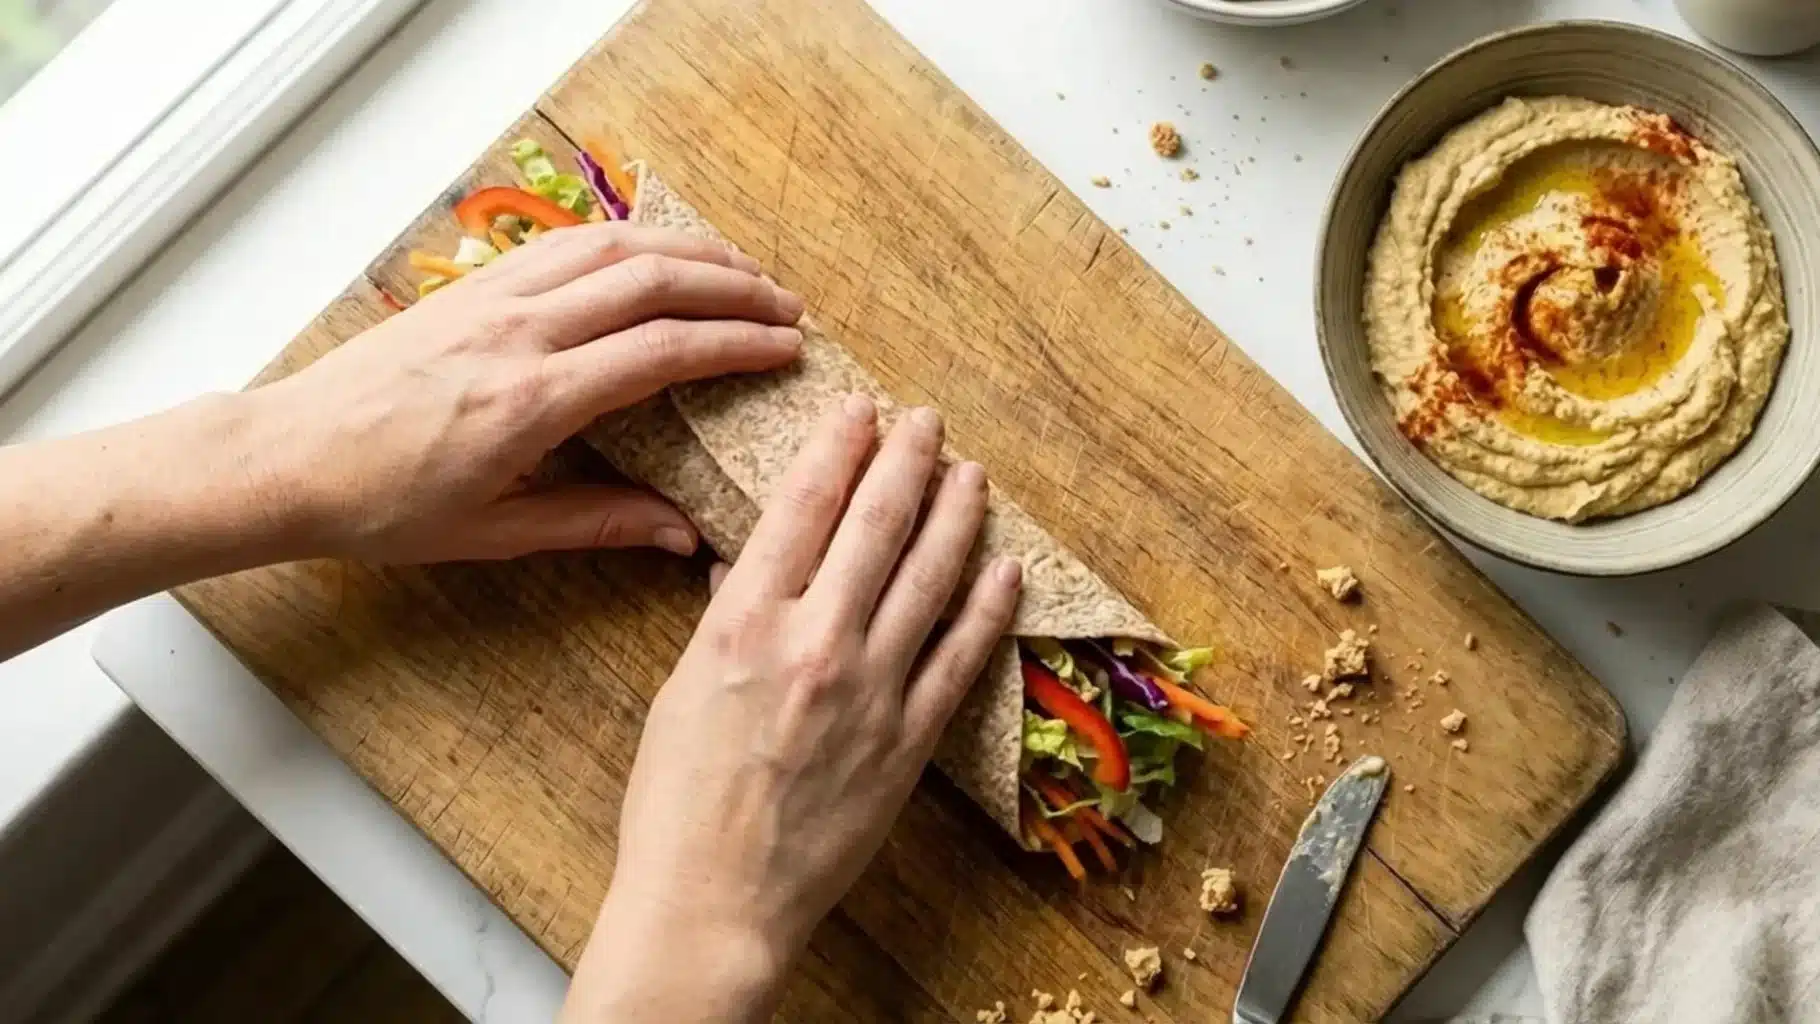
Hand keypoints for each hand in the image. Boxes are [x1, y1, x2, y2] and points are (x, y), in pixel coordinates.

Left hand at [251, 223, 804, 563]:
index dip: (736, 343)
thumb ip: (598, 523)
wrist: (286, 458)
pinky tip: (659, 254)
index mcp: (532, 401)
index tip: (787, 348)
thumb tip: (684, 533)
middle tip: (787, 306)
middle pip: (651, 281)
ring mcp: (493, 297)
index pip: (662, 350)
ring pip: (613, 247)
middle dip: (732, 287)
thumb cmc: (382, 506)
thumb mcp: (496, 534)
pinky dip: (629, 240)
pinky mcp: (473, 285)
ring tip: (743, 270)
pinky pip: (568, 244)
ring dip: (689, 251)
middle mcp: (519, 333)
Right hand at [562, 396, 1022, 1022]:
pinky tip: (1005, 571)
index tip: (859, 409)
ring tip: (972, 474)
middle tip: (926, 420)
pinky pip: (961, 659)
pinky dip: (987, 609)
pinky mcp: (909, 742)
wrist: (712, 902)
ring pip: (931, 579)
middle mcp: (814, 643)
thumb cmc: (677, 802)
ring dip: (957, 517)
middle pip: (877, 526)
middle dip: (907, 460)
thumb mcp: (680, 690)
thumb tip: (744, 566)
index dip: (838, 446)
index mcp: (743, 623)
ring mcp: (871, 691)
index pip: (803, 507)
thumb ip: (724, 620)